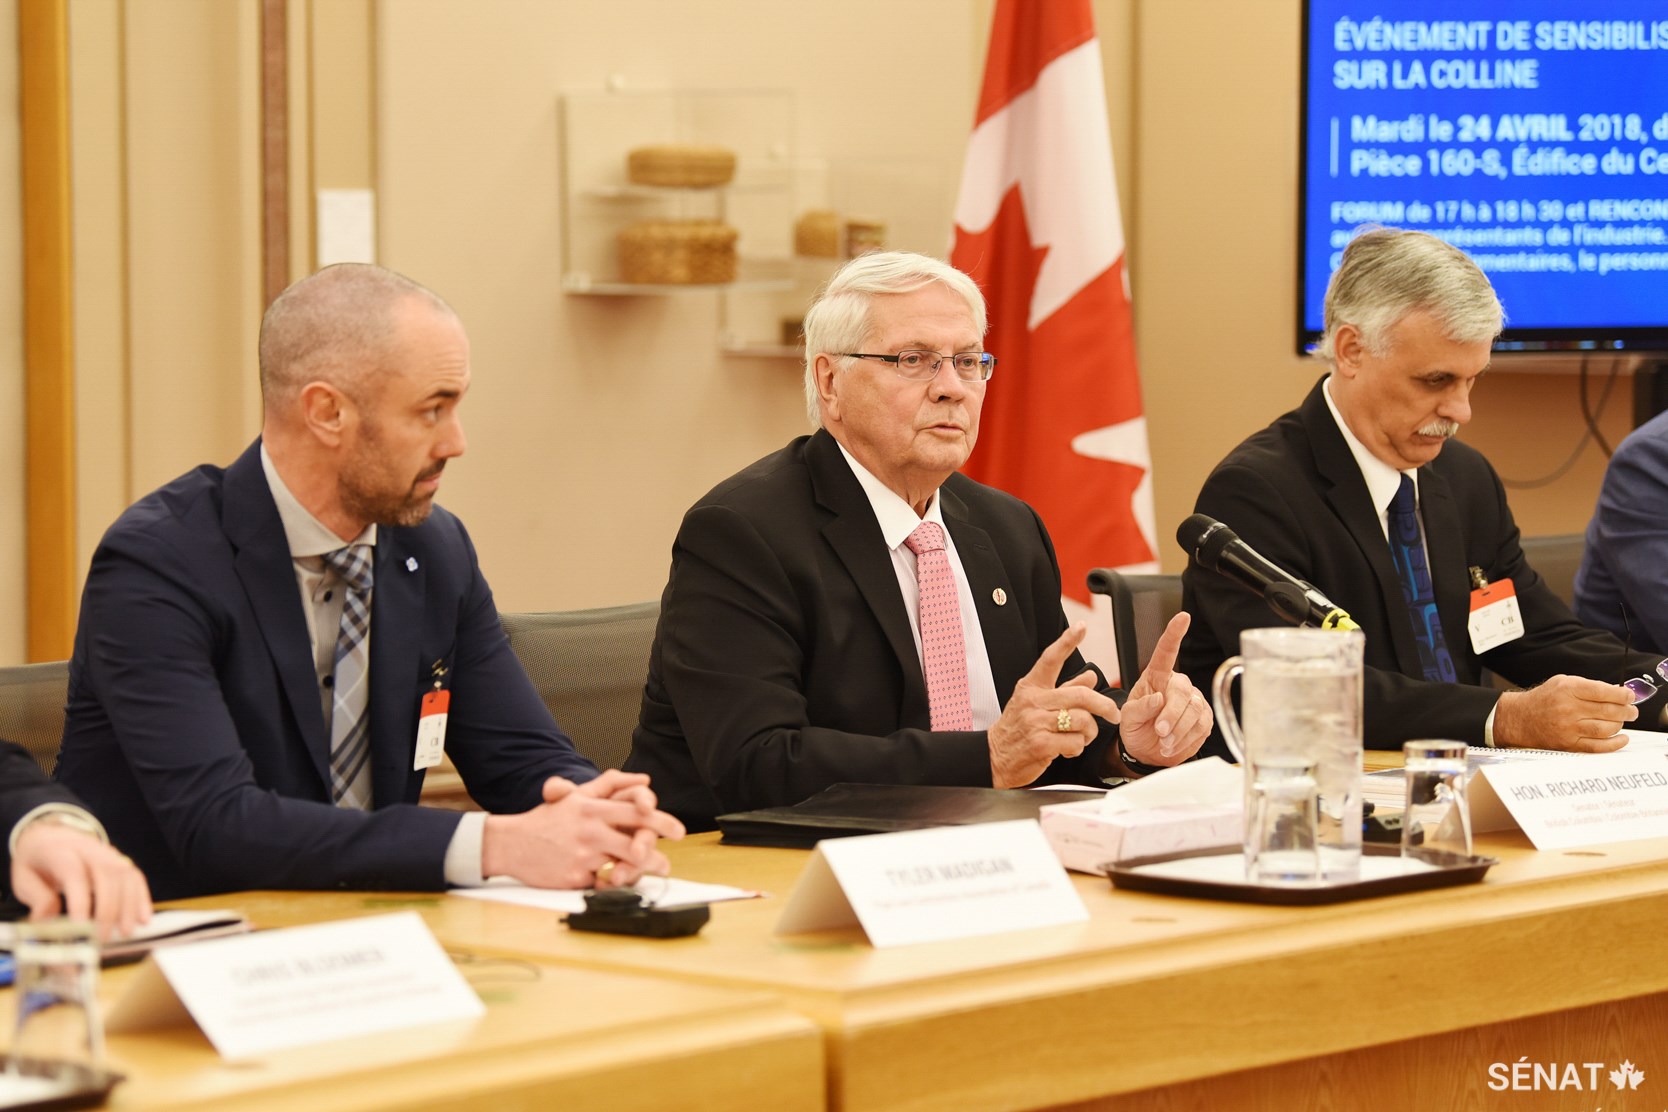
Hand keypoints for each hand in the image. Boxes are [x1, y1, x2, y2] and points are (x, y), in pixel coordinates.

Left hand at [11, 820, 152, 940]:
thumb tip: (49, 920)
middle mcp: (88, 850)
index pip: (74, 873)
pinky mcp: (120, 860)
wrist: (50, 835)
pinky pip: (136, 877)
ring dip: (129, 905)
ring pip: (126, 876)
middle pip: (106, 874)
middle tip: (103, 937)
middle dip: (108, 908)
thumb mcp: (23, 878)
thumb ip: (36, 898)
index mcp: (60, 852)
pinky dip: (142, 898)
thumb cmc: (36, 862)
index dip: (80, 899)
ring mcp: (108, 853)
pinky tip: (143, 918)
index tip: (81, 925)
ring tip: (124, 932)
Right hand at [484, 772, 685, 888]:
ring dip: (643, 871)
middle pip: (634, 842)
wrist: (511, 844)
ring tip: (657, 872)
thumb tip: (643, 779)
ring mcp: (583, 855)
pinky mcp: (575, 877)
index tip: (678, 830)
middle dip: (657, 853)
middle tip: (670, 861)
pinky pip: (603, 882)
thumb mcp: (576, 796)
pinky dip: (615, 883)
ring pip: (623, 865)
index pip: (634, 812)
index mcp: (592, 809)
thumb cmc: (546, 820)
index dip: (660, 821)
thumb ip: (610, 784)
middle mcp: (590, 831)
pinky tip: (625, 883)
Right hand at [987, 623, 1121, 788]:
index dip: (1067, 641)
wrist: (995, 758)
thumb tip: (1090, 676)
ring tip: (1080, 737)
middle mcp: (1033, 701)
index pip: (1050, 659)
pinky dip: (1077, 748)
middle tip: (1114, 715)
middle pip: (1081, 696)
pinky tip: (1067, 750)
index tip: (1081, 627)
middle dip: (1105, 706)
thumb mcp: (1035, 705)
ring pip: (1082, 721)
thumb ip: (1064, 689)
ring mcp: (1036, 723)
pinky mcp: (1041, 744)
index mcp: (1031, 687)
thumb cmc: (1017, 730)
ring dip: (1089, 733)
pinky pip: (1075, 743)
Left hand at [1118, 612, 1211, 767]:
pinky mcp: (1205, 718)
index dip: (1174, 634)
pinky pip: (1202, 727)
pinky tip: (1173, 745)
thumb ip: (1139, 709)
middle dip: (1171, 715)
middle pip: (1182, 692)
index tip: (1183, 617)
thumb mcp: (1127, 719)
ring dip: (1177, 731)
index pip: (1166, 652)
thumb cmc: (1136, 727)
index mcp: (1156, 676)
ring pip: (1195, 711)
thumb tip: (1157, 699)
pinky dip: (1186, 740)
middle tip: (1159, 733)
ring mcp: (1194, 700)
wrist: (1147, 751)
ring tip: (1163, 743)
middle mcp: (1177, 684)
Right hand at [1493, 676, 1636, 751]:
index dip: (1622, 694)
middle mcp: (1568, 709)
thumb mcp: (1562, 683)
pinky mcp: (1568, 744)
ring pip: (1606, 728)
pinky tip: (1622, 738)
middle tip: (1632, 711)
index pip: (1603, 691)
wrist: (1519, 719)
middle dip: (1626, 711)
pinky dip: (1614, 744)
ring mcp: (1568, 728)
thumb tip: (1615, 693)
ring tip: (1623, 721)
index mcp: (1567, 689)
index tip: (1630, 696)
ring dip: (1620, 725)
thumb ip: (1588, 686)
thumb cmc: (1543, 700)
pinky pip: (1598, 746)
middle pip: (1609, 711)